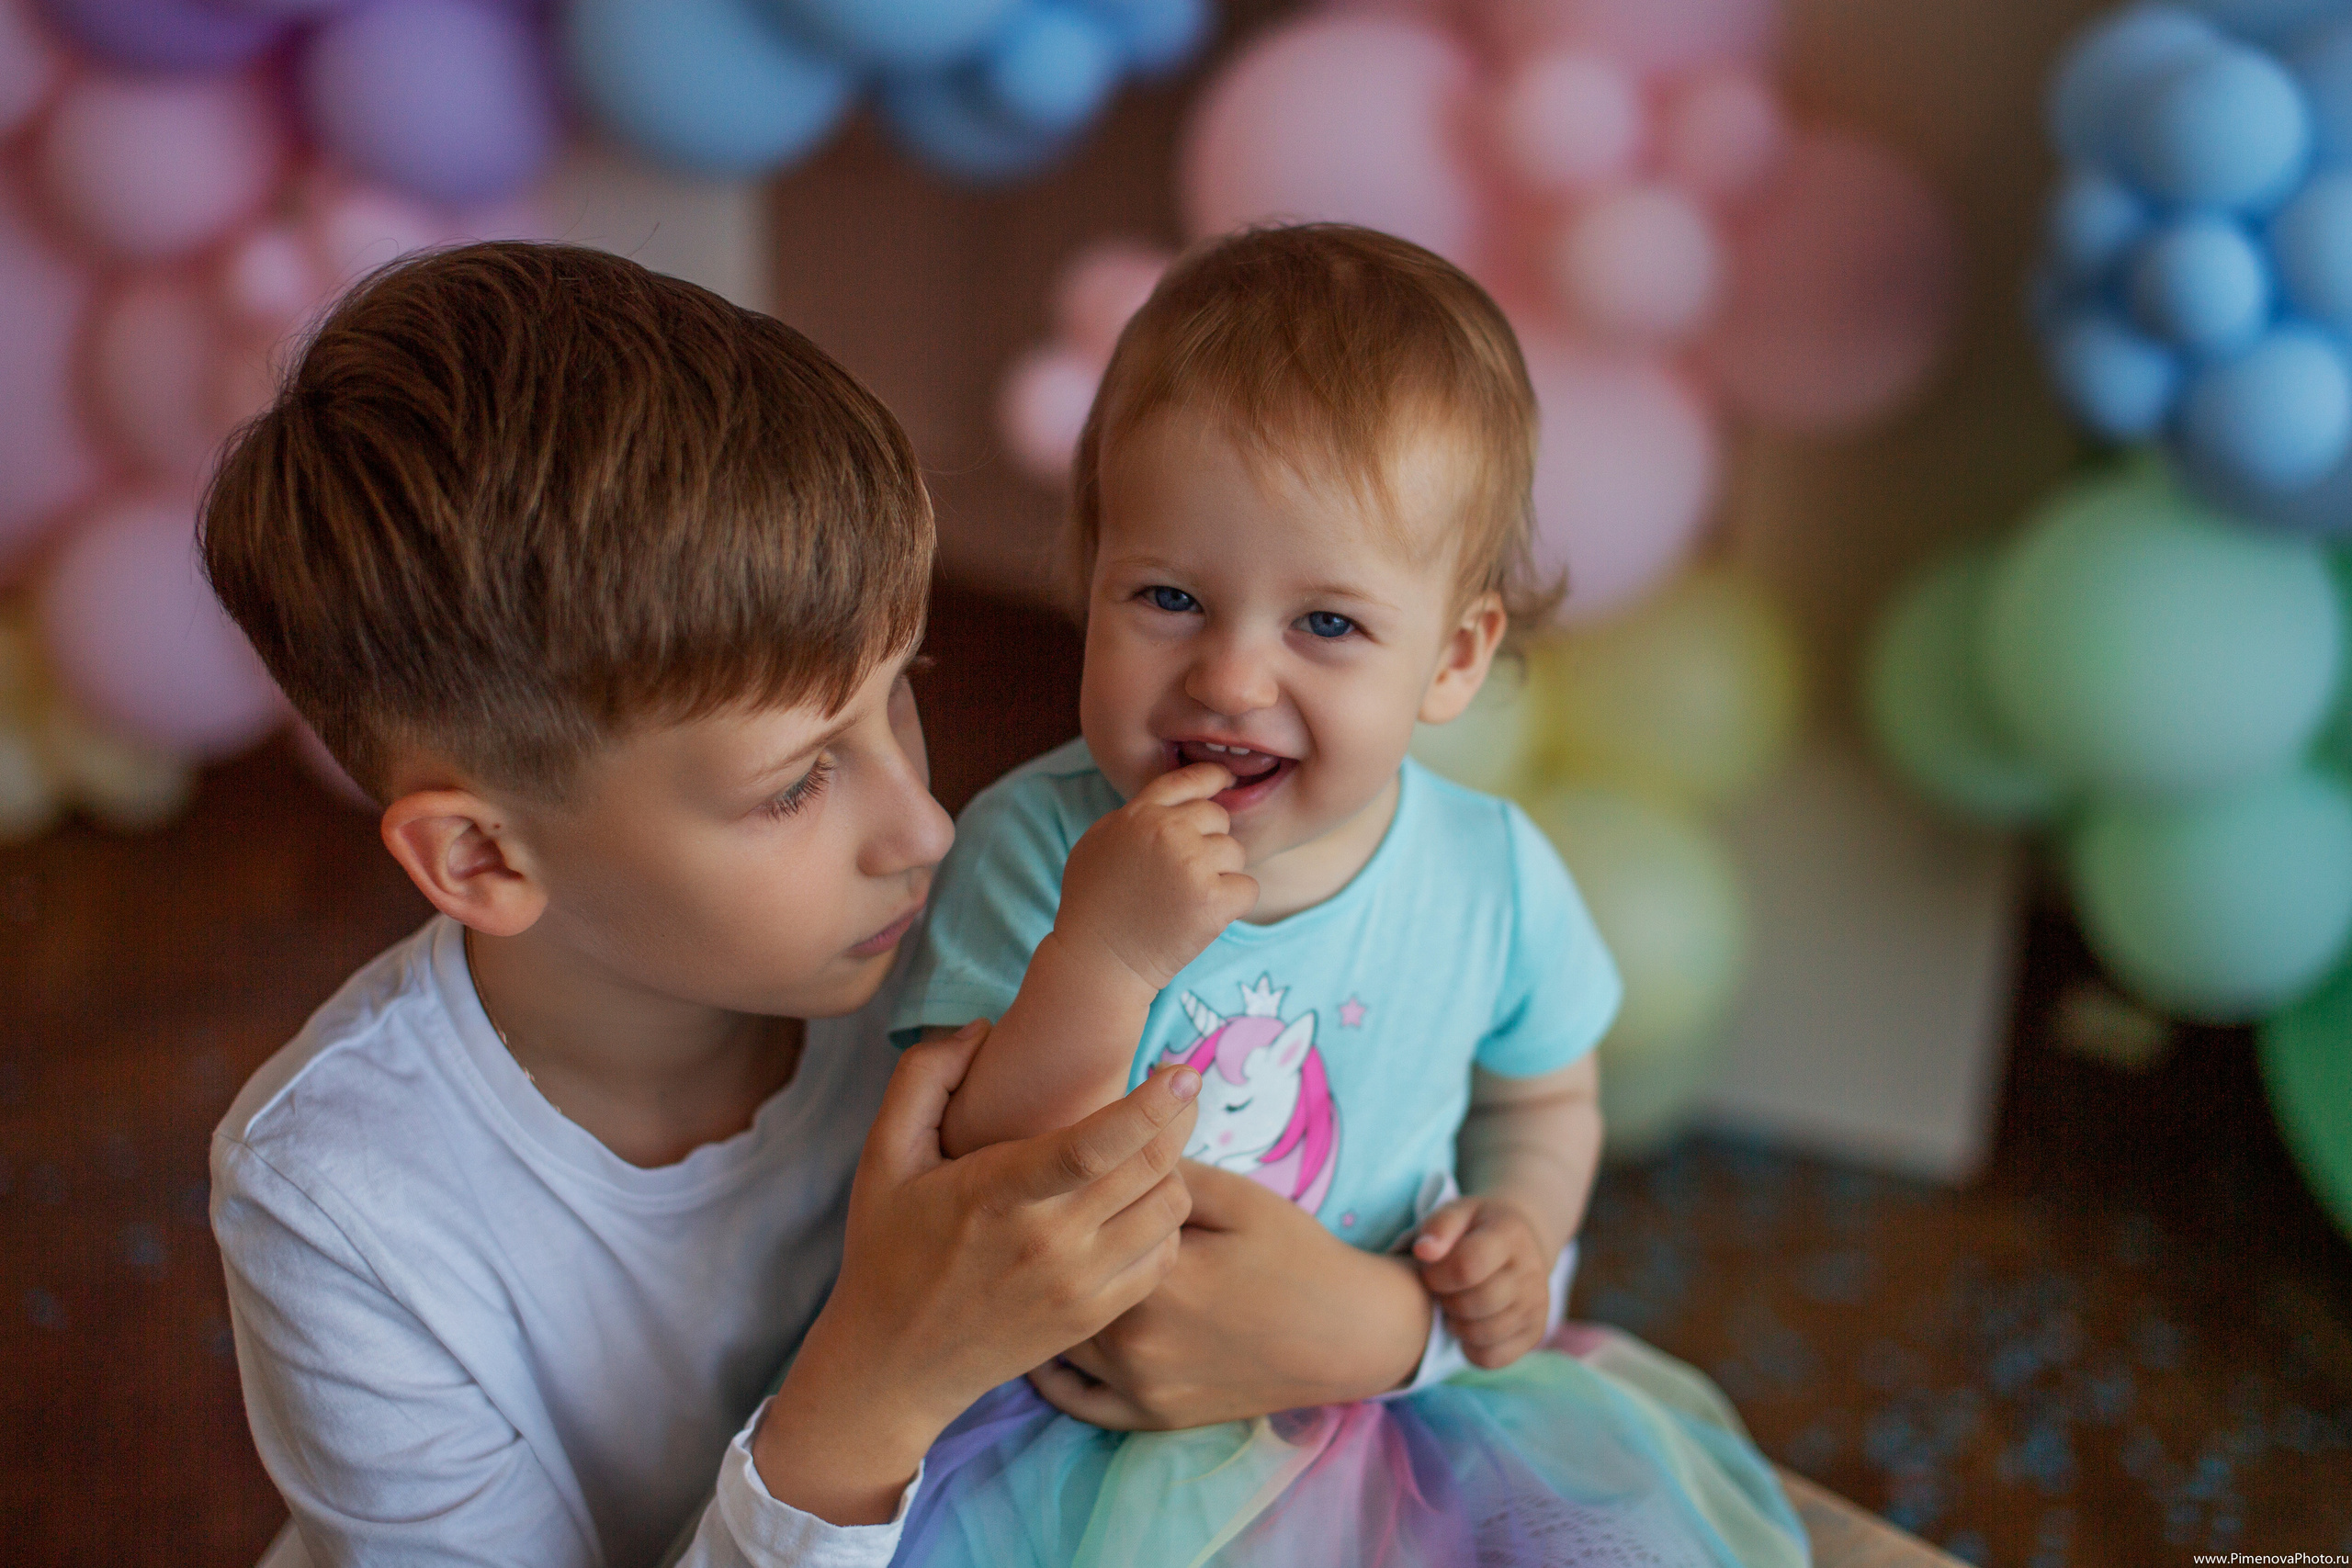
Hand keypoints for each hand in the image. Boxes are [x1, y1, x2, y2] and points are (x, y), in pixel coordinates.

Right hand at [757, 1023, 1199, 1522]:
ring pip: (1168, 1209)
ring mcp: (1078, 1285)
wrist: (893, 1365)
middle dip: (1179, 1117)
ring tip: (1153, 1144)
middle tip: (1181, 1087)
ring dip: (1173, 1166)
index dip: (1149, 1105)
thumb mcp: (883, 1155)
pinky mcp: (1096, 1317)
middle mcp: (1049, 1243)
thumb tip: (983, 1027)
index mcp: (999, 1195)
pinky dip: (1166, 1220)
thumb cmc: (887, 1249)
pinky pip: (1163, 1255)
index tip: (1183, 1070)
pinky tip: (1140, 1200)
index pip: (1092, 1146)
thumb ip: (924, 1077)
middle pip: (1150, 1168)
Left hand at [1030, 1162, 1431, 1428]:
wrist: (1347, 1336)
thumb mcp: (1237, 1197)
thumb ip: (1166, 1171)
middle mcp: (1140, 1338)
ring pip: (1061, 1339)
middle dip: (1054, 1251)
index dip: (1070, 1200)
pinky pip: (1076, 1400)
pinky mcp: (1151, 1416)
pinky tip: (1046, 1337)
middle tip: (1042, 1222)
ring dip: (1049, 1304)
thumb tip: (1109, 1142)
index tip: (1061, 1180)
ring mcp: (1142, 1385)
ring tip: (1038, 1267)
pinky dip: (1052, 1373)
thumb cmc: (1295, 1254)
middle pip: (1064, 1283)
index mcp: (1160, 1275)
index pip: (1083, 1226)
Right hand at [1055, 762, 1257, 995]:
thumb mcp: (1098, 843)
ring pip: (1235, 853)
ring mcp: (1192, 864)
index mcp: (1139, 813)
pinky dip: (1233, 903)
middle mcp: (1167, 831)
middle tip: (1181, 878)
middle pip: (1218, 817)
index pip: (1189, 780)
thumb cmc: (1093, 905)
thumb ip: (1134, 816)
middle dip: (1209, 843)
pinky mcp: (1213, 900)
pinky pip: (1248, 888)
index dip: (1213, 778)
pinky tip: (1203, 916)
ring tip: (1184, 900)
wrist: (1098, 962)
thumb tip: (1172, 805)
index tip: (1226, 780)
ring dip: (1219, 875)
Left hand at [1411, 1195, 1551, 1368]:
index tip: (1431, 1271)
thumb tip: (1423, 1251)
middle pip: (1474, 1304)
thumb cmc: (1477, 1229)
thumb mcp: (1458, 1213)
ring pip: (1482, 1334)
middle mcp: (1531, 1270)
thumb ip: (1438, 1227)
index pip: (1467, 1266)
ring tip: (1454, 1304)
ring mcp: (1537, 1304)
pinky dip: (1471, 1349)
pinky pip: (1493, 1357)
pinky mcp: (1535, 1331)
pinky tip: (1467, 1325)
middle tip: (1442, 1290)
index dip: (1437, 1275)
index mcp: (1510, 1234)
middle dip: (1446, 1300)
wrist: (1522, 1242)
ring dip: (1456, 1324)